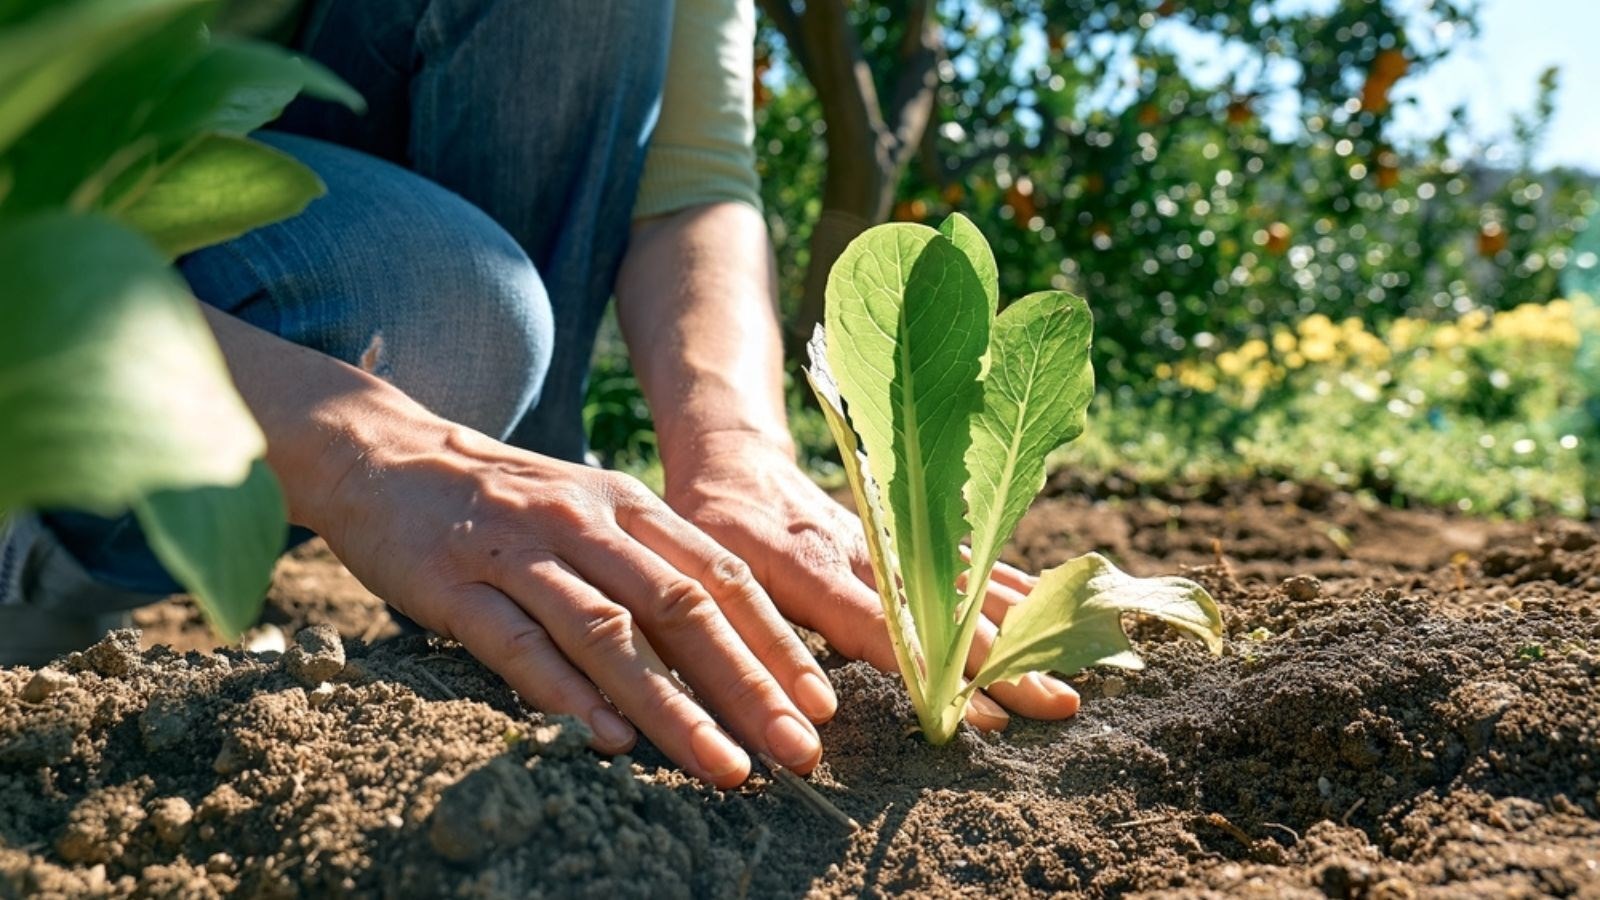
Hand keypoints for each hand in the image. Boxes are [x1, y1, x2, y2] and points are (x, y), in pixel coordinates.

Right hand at [312, 414, 836, 787]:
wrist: (384, 453)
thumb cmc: (506, 500)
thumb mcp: (592, 511)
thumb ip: (652, 567)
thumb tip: (729, 650)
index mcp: (630, 505)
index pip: (720, 576)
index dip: (775, 641)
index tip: (821, 704)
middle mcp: (585, 523)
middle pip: (681, 607)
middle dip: (747, 684)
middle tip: (796, 750)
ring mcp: (518, 551)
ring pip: (608, 632)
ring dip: (670, 705)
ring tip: (720, 765)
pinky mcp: (453, 583)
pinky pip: (515, 642)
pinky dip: (564, 691)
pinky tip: (605, 738)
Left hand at [663, 431, 1080, 730]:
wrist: (733, 464)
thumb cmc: (708, 534)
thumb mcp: (705, 581)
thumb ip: (741, 640)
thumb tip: (793, 713)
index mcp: (808, 567)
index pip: (880, 625)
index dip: (932, 668)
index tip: (978, 710)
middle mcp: (864, 551)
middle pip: (943, 610)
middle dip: (1002, 659)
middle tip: (1056, 704)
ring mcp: (894, 539)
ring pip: (967, 583)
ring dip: (1022, 627)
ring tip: (1074, 671)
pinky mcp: (908, 532)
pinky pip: (968, 559)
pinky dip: (1013, 586)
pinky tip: (1056, 612)